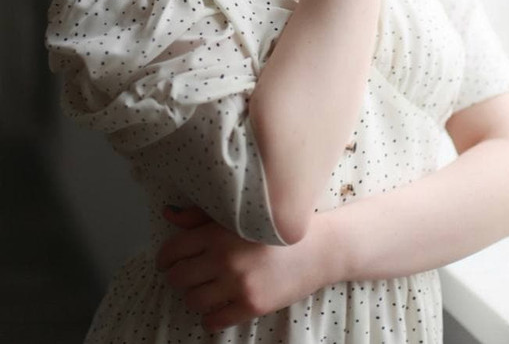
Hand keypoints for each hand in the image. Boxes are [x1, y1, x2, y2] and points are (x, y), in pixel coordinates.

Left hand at [156, 205, 338, 332]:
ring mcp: (237, 284)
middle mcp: (224, 258)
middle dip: (178, 278)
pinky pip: (213, 321)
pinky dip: (209, 317)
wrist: (317, 248)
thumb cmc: (274, 227)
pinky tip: (217, 306)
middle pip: (178, 278)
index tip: (168, 262)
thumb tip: (167, 213)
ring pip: (193, 301)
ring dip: (193, 296)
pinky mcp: (251, 305)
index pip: (173, 250)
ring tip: (204, 289)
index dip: (165, 258)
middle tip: (187, 275)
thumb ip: (200, 215)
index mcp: (218, 232)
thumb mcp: (238, 214)